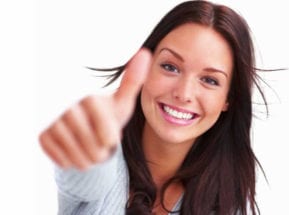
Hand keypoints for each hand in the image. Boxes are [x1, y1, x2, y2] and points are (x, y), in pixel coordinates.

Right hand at [39, 49, 151, 169]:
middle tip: (102, 146)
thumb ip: (133, 81)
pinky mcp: (42, 135)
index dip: (110, 138)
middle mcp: (67, 106)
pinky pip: (62, 160)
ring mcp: (52, 121)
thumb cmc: (108, 115)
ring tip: (91, 151)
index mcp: (89, 98)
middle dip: (101, 152)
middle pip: (91, 144)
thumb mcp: (122, 103)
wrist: (86, 129)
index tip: (112, 139)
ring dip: (88, 160)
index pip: (104, 128)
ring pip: (76, 156)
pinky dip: (73, 161)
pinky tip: (76, 151)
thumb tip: (144, 53)